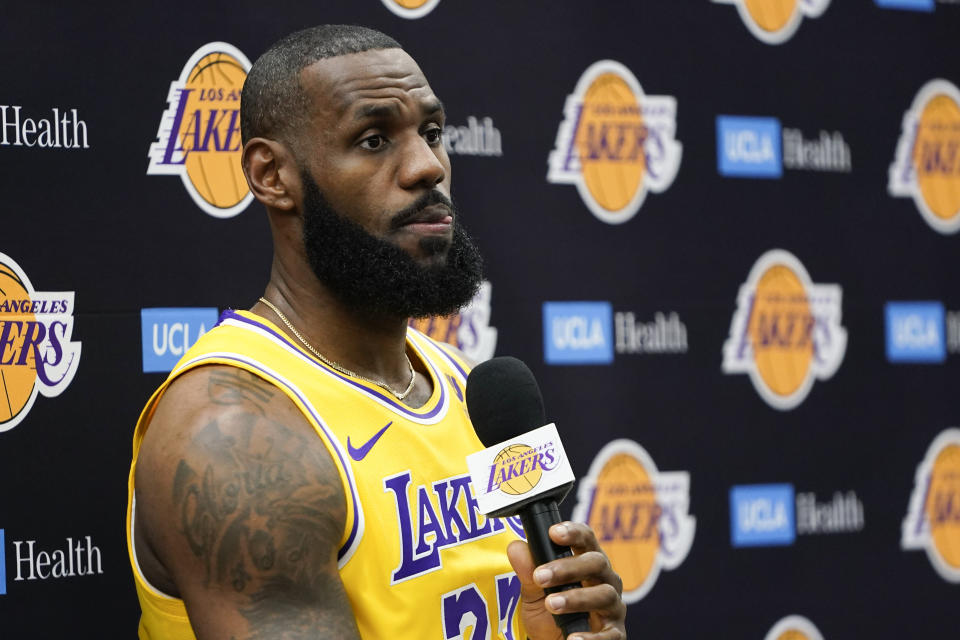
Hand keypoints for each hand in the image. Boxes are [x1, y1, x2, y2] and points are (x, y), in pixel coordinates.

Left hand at [507, 521, 626, 639]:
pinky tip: (572, 638)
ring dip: (576, 598)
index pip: (586, 539)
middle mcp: (606, 580)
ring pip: (605, 594)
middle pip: (596, 563)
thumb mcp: (534, 592)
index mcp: (587, 563)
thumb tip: (515, 547)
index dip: (573, 532)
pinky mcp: (616, 634)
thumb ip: (528, 571)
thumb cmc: (550, 613)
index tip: (553, 533)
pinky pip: (610, 634)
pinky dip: (592, 637)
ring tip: (552, 604)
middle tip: (540, 576)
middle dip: (568, 567)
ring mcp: (613, 607)